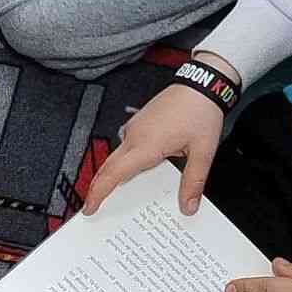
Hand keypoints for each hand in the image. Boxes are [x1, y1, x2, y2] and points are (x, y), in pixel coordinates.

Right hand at [84, 71, 231, 215]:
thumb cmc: (201, 112)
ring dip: (113, 175)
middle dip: (97, 188)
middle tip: (93, 206)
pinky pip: (126, 147)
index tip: (89, 208)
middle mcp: (135, 136)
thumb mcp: (202, 151)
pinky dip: (125, 161)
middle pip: (107, 167)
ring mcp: (135, 128)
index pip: (114, 174)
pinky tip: (137, 169)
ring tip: (116, 192)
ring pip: (117, 157)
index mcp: (146, 146)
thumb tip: (188, 206)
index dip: (98, 193)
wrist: (202, 84)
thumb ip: (193, 182)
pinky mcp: (139, 123)